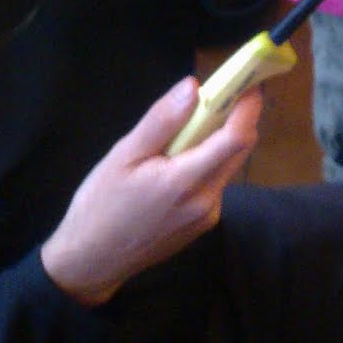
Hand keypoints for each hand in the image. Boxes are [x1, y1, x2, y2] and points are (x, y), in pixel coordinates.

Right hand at [41, 78, 261, 306]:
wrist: (92, 261)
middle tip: (217, 95)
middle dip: (235, 118)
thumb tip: (193, 86)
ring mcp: (208, 216)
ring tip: (181, 133)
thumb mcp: (123, 156)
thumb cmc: (101, 205)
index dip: (248, 106)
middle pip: (239, 150)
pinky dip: (206, 164)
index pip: (237, 138)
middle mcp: (207, 201)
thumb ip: (162, 121)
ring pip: (228, 166)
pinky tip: (174, 166)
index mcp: (186, 181)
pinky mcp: (204, 224)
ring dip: (217, 142)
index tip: (250, 81)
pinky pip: (215, 184)